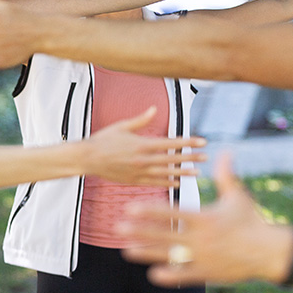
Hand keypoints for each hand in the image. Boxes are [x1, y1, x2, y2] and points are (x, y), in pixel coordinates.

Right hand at [81, 106, 205, 185]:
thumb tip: (155, 109)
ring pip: (166, 173)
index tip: (202, 142)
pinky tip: (177, 182)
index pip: (171, 143)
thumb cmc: (103, 140)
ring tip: (197, 173)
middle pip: (172, 159)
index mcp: (142, 144)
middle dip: (190, 158)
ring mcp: (139, 171)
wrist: (87, 158)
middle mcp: (143, 159)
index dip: (188, 143)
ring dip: (182, 172)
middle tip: (205, 157)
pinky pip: (154, 183)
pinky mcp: (133, 180)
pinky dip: (167, 182)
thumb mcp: (122, 126)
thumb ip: (141, 119)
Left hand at [115, 154, 292, 285]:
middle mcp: (200, 239)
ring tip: (125, 250)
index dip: (150, 210)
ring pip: (168, 256)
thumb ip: (226, 175)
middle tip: (117, 228)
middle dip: (139, 231)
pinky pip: (183, 275)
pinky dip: (168, 275)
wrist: (269, 252)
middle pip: (163, 235)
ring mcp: (202, 258)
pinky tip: (151, 273)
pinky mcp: (207, 273)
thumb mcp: (239, 196)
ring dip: (145, 253)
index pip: (171, 213)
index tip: (130, 207)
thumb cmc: (252, 221)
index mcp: (205, 218)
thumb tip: (224, 151)